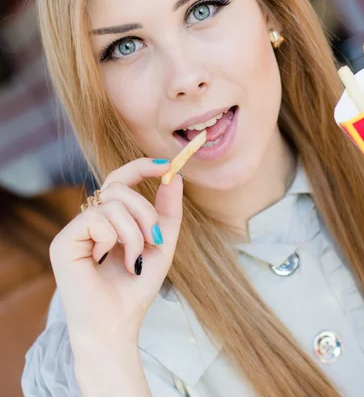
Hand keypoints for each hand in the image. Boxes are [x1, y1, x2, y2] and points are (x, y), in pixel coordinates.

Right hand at [49, 158, 181, 349]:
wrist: (118, 323)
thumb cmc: (137, 286)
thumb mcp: (162, 242)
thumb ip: (168, 210)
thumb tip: (175, 175)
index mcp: (111, 218)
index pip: (121, 179)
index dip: (142, 167)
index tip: (167, 165)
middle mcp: (90, 219)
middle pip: (119, 186)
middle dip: (145, 211)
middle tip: (153, 240)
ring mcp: (75, 229)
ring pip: (112, 202)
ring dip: (134, 232)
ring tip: (133, 258)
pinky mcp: (63, 241)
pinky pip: (97, 217)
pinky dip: (114, 238)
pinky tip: (106, 260)